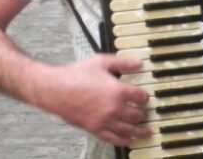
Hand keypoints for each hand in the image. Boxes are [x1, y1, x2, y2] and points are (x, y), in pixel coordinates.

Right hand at [36, 54, 150, 145]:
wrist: (55, 89)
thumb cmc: (75, 75)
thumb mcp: (101, 62)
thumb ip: (122, 63)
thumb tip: (138, 63)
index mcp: (119, 91)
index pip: (141, 97)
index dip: (145, 96)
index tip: (144, 97)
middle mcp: (114, 108)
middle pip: (137, 115)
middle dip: (143, 114)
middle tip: (146, 113)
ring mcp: (105, 120)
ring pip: (128, 129)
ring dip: (139, 130)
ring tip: (146, 131)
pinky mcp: (94, 129)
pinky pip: (113, 138)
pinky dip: (124, 141)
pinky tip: (130, 141)